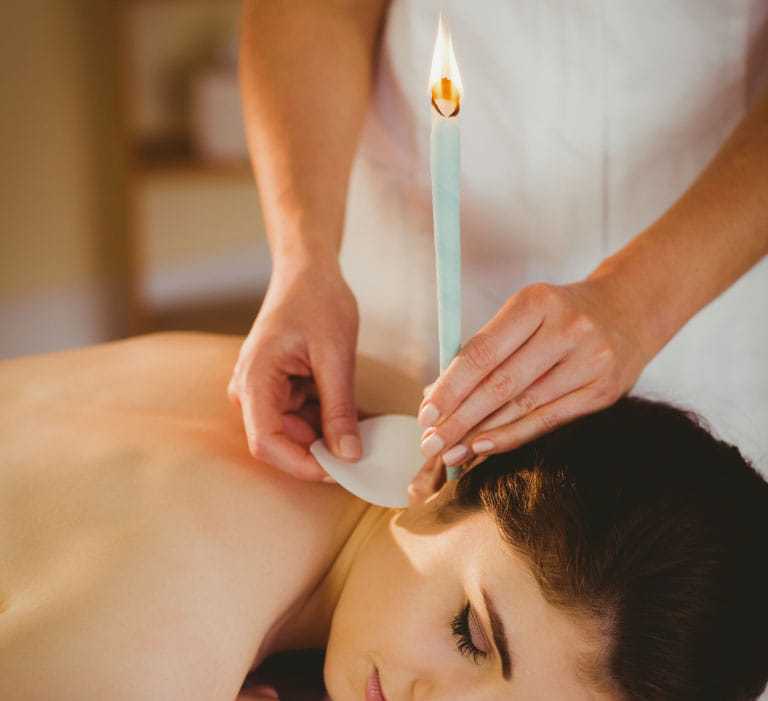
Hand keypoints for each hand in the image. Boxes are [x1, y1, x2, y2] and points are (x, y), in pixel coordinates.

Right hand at [228, 260, 360, 480]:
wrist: (308, 272)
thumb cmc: (317, 301)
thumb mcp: (335, 356)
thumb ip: (339, 408)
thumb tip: (349, 455)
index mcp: (255, 380)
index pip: (266, 443)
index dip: (303, 465)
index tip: (342, 470)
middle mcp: (251, 391)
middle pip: (282, 443)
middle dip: (323, 452)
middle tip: (364, 451)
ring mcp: (264, 391)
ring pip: (296, 433)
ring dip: (329, 436)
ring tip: (364, 426)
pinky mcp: (280, 390)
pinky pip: (303, 418)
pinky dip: (329, 420)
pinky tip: (354, 413)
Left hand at [409, 280, 651, 498]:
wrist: (630, 310)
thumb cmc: (560, 315)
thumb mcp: (524, 314)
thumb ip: (483, 349)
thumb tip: (435, 393)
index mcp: (536, 302)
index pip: (483, 352)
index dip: (451, 386)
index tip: (426, 413)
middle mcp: (566, 329)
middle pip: (500, 384)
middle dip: (459, 418)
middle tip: (430, 443)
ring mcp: (590, 361)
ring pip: (523, 406)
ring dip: (480, 434)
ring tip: (450, 453)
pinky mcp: (604, 391)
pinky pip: (548, 420)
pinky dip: (512, 436)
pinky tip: (484, 447)